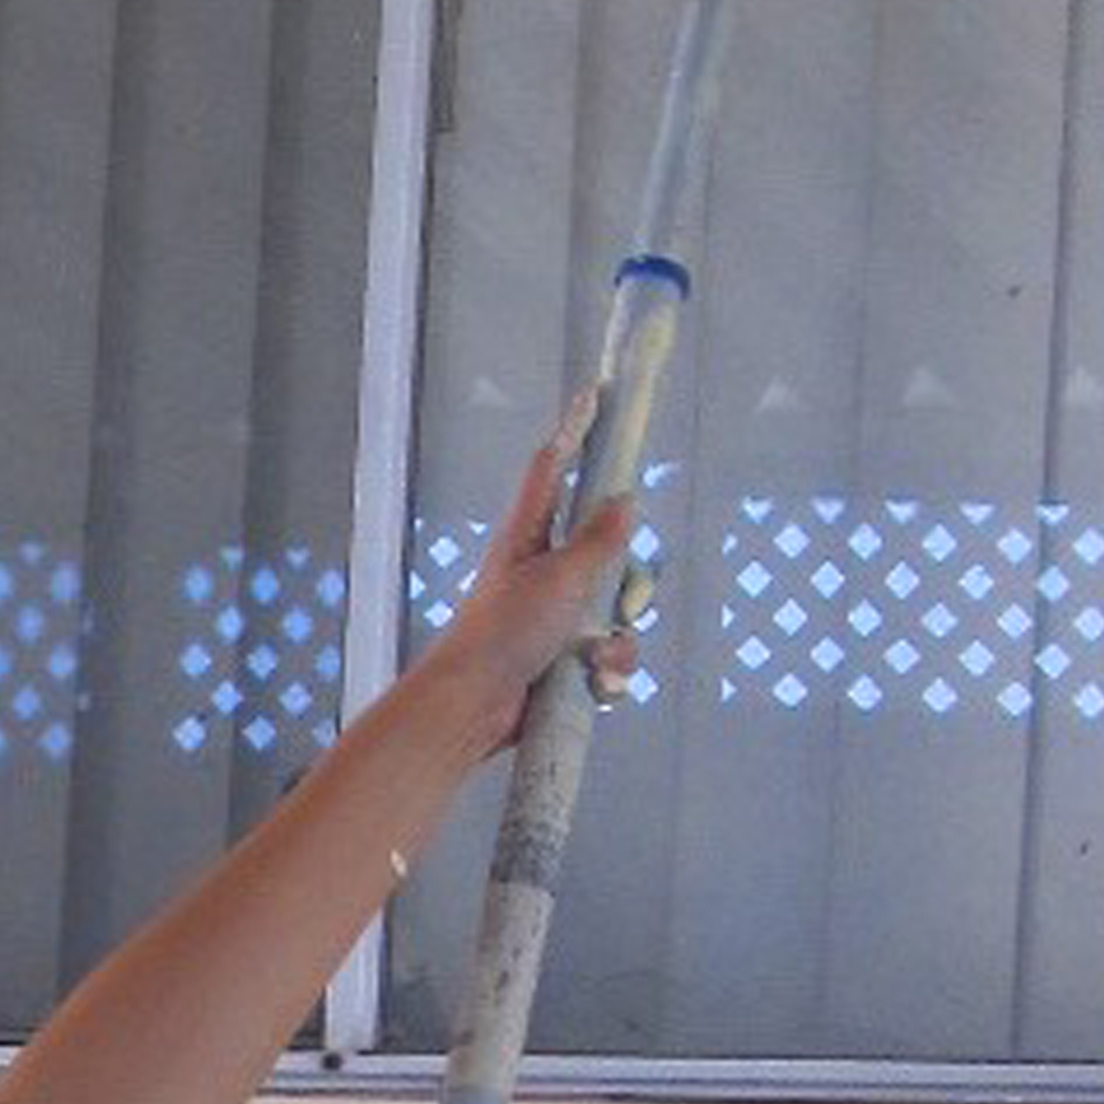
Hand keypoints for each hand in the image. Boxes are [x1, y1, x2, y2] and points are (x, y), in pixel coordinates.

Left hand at [423, 391, 646, 746]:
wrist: (474, 708)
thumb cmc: (502, 634)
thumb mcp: (560, 577)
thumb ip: (598, 540)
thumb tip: (623, 501)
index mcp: (528, 537)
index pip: (553, 469)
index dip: (575, 431)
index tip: (596, 395)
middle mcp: (542, 573)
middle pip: (608, 553)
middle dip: (628, 583)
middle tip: (624, 600)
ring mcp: (552, 620)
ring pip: (615, 614)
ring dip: (618, 641)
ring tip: (597, 659)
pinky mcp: (560, 663)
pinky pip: (606, 658)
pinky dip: (607, 674)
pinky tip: (595, 686)